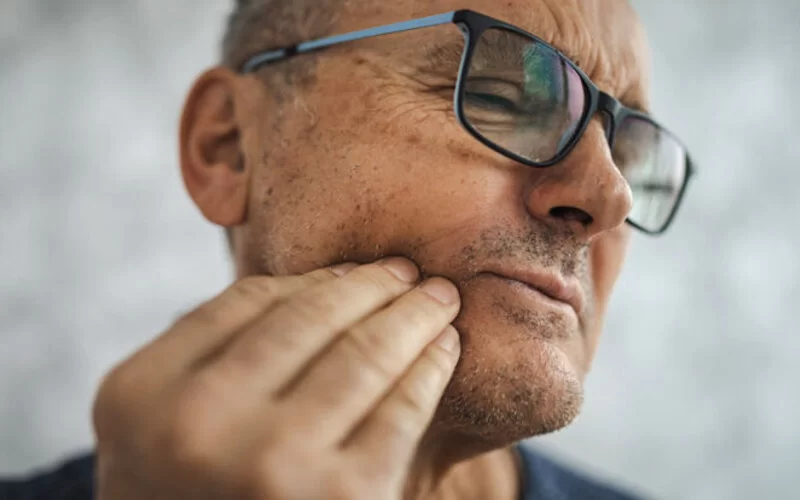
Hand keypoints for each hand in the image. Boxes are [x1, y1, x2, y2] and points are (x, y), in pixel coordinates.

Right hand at [92, 258, 461, 499]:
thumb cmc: (192, 491)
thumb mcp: (159, 421)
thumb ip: (210, 355)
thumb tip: (321, 284)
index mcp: (142, 390)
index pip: (247, 301)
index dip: (312, 277)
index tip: (352, 269)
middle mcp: (198, 423)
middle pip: (309, 319)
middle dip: (372, 284)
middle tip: (407, 269)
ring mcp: (271, 462)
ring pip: (362, 354)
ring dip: (413, 315)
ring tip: (439, 298)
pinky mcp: (342, 495)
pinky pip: (400, 410)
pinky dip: (430, 368)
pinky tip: (444, 348)